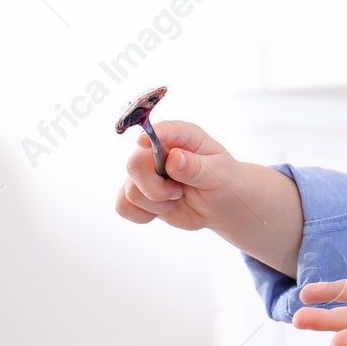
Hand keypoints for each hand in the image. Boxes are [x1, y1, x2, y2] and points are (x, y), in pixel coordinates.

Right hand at [114, 120, 249, 232]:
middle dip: (156, 189)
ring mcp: (146, 172)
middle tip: (178, 192)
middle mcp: (157, 150)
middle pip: (134, 165)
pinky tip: (162, 209)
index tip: (143, 142)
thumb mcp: (218, 174)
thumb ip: (196, 167)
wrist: (221, 204)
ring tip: (177, 198)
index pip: (161, 130)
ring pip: (130, 191)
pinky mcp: (139, 192)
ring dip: (156, 204)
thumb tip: (174, 158)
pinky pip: (123, 206)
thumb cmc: (223, 181)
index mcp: (181, 136)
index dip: (149, 136)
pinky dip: (143, 215)